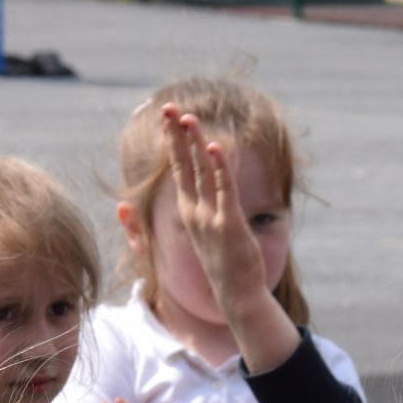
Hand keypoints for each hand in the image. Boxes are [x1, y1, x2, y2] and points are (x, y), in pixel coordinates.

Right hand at [160, 103, 274, 315]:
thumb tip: (204, 196)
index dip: (173, 142)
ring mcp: (210, 218)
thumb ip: (206, 210)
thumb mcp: (209, 233)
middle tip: (166, 108)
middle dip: (174, 135)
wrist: (236, 295)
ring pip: (201, 172)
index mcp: (189, 212)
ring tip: (188, 118)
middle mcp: (194, 212)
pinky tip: (213, 147)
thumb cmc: (225, 264)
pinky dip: (219, 168)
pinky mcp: (229, 224)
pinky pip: (223, 190)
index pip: (178, 169)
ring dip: (194, 143)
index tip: (168, 118)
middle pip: (181, 165)